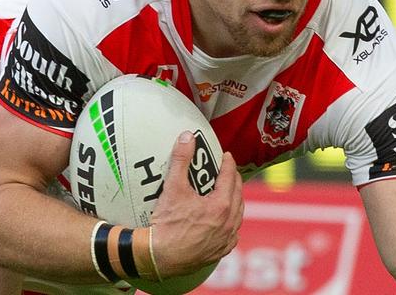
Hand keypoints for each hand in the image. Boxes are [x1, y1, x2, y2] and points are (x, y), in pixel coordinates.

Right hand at [149, 131, 243, 277]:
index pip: (230, 177)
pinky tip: (225, 220)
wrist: (158, 257)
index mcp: (221, 205)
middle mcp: (228, 223)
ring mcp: (225, 239)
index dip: (228, 164)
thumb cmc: (166, 224)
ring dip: (235, 200)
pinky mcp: (220, 252)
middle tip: (227, 170)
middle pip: (238, 194)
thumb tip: (187, 137)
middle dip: (234, 180)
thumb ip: (181, 159)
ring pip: (238, 214)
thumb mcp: (173, 187)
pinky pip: (232, 233)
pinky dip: (231, 222)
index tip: (226, 156)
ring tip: (228, 192)